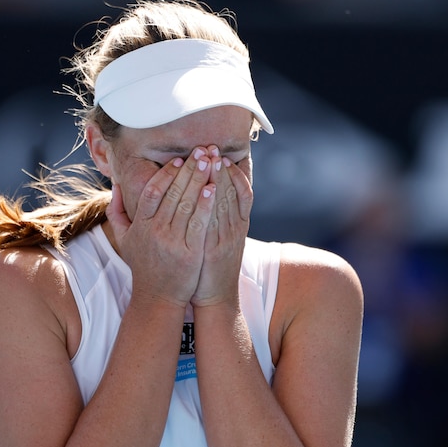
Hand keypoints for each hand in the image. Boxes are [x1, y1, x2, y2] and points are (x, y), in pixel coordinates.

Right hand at [106, 149, 216, 307]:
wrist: (158, 298)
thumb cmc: (144, 266)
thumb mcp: (124, 239)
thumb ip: (117, 211)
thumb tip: (115, 185)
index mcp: (141, 225)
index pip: (152, 191)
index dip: (166, 173)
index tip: (178, 160)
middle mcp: (155, 232)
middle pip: (172, 193)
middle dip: (189, 169)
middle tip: (201, 151)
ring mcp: (172, 243)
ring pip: (187, 204)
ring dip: (200, 180)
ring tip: (211, 162)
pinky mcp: (190, 254)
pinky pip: (199, 224)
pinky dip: (206, 204)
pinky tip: (214, 188)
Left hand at [191, 146, 252, 307]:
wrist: (215, 299)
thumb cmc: (211, 269)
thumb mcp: (218, 242)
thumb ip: (215, 220)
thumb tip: (209, 198)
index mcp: (237, 226)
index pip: (238, 192)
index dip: (231, 171)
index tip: (220, 154)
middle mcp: (235, 229)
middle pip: (231, 192)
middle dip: (221, 168)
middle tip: (212, 147)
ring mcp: (226, 239)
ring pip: (226, 203)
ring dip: (219, 179)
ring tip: (211, 159)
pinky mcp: (216, 250)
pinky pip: (216, 221)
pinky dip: (215, 203)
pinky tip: (210, 188)